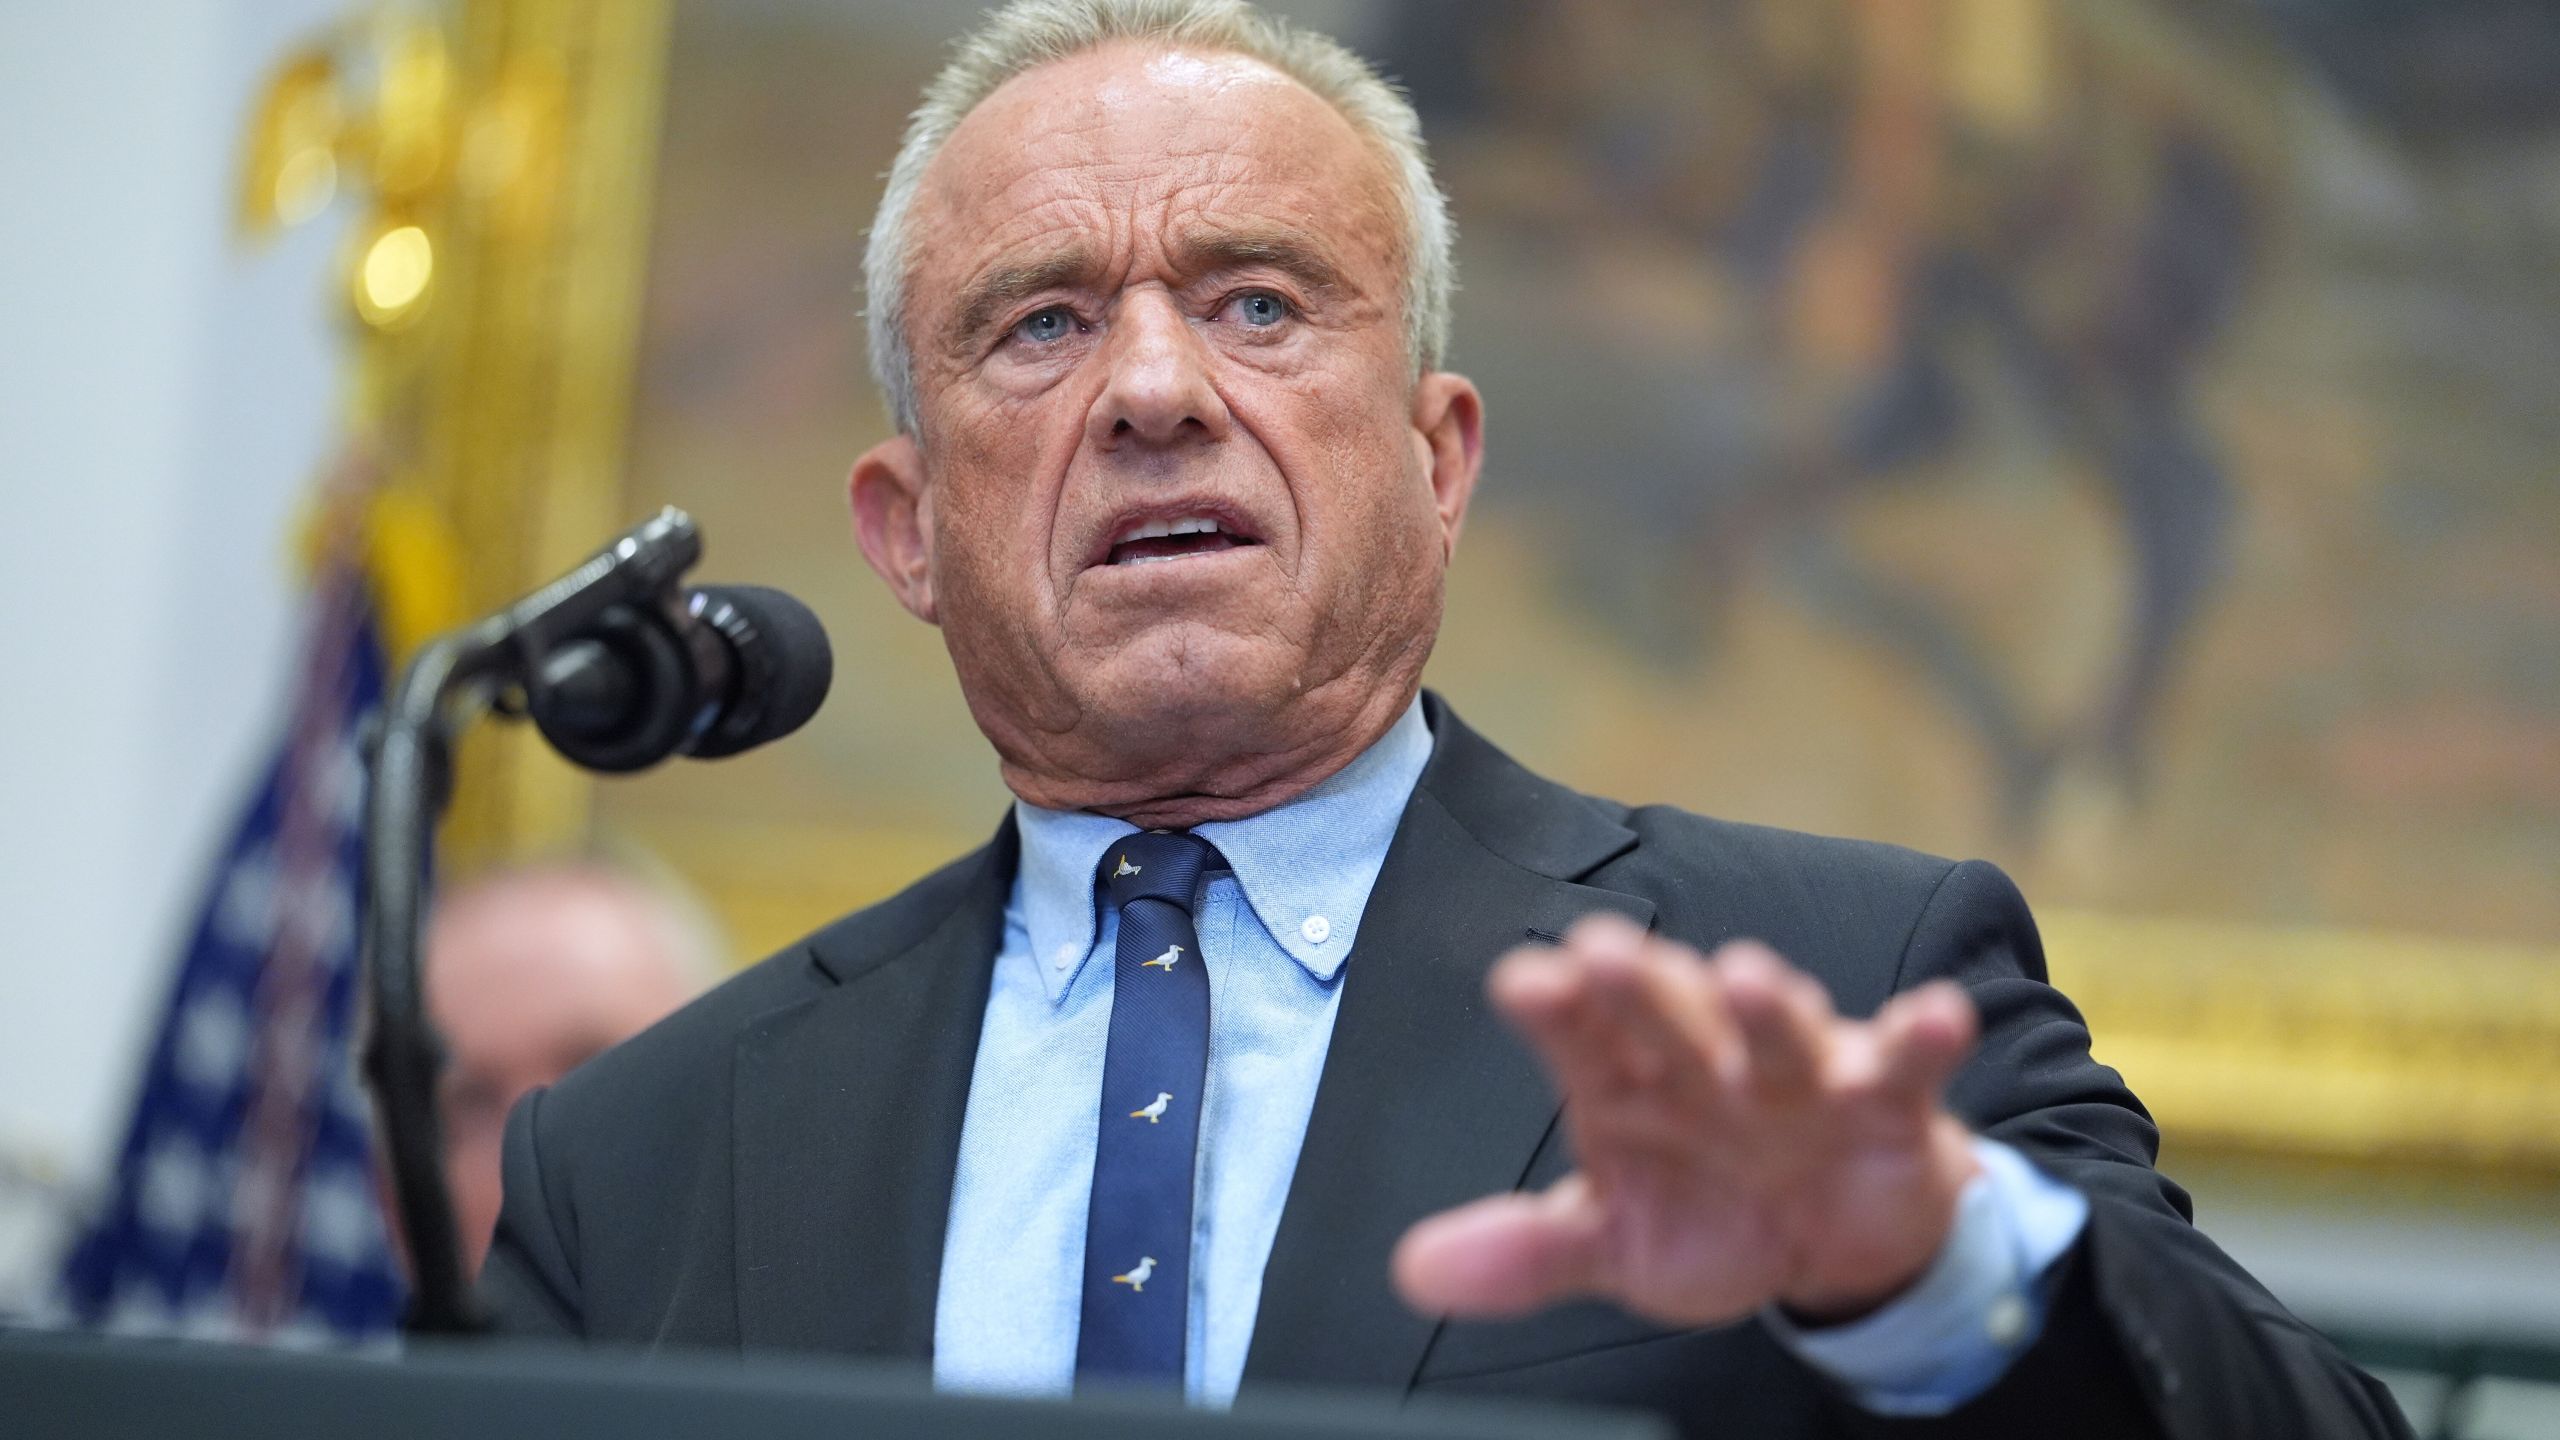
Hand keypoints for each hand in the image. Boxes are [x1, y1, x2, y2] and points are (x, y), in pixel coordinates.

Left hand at [1392, 915, 1982, 1326]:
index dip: (1555, 1010)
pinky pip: (1905, 1062)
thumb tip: (1415, 1272)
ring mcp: (1796, 1072)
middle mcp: (1706, 1060)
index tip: (1523, 981)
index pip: (1581, 1038)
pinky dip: (1923, 1038)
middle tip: (1607, 954)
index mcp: (1627, 1082)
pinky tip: (1936, 1015)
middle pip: (1671, 1017)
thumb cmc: (1710, 1210)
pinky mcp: (1883, 1096)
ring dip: (1768, 1007)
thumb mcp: (1615, 1242)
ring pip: (1779, 1031)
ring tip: (1750, 977)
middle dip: (1644, 988)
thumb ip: (1527, 1250)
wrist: (1834, 1237)